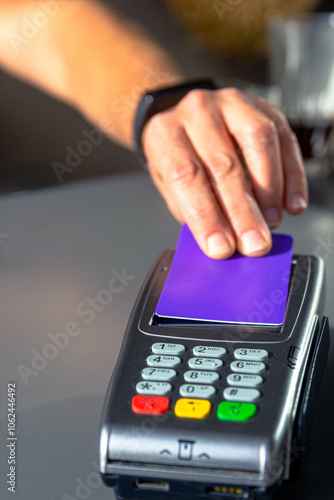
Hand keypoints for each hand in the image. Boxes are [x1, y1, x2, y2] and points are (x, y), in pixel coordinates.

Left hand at [142, 88, 307, 258]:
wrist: (184, 119)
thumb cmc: (177, 156)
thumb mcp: (169, 185)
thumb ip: (192, 212)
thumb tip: (221, 243)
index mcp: (165, 133)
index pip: (184, 176)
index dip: (205, 215)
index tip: (221, 247)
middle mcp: (196, 112)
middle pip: (224, 164)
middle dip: (242, 212)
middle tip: (254, 244)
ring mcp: (230, 103)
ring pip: (258, 141)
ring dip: (269, 190)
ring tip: (271, 221)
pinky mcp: (262, 107)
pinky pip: (284, 139)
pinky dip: (292, 176)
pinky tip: (291, 203)